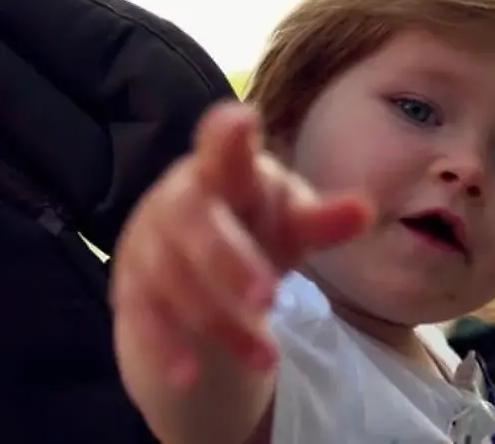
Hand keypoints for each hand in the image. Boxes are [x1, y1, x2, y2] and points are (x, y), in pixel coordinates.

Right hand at [111, 102, 372, 386]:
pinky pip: (142, 318)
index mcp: (223, 170)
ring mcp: (148, 243)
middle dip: (230, 261)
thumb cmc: (254, 224)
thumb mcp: (291, 221)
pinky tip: (191, 374)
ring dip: (219, 321)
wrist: (199, 263)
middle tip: (270, 298)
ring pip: (173, 280)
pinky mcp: (131, 288)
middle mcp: (178, 199)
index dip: (229, 137)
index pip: (223, 147)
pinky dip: (166, 346)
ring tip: (268, 356)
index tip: (240, 121)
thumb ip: (323, 219)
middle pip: (194, 222)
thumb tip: (364, 210)